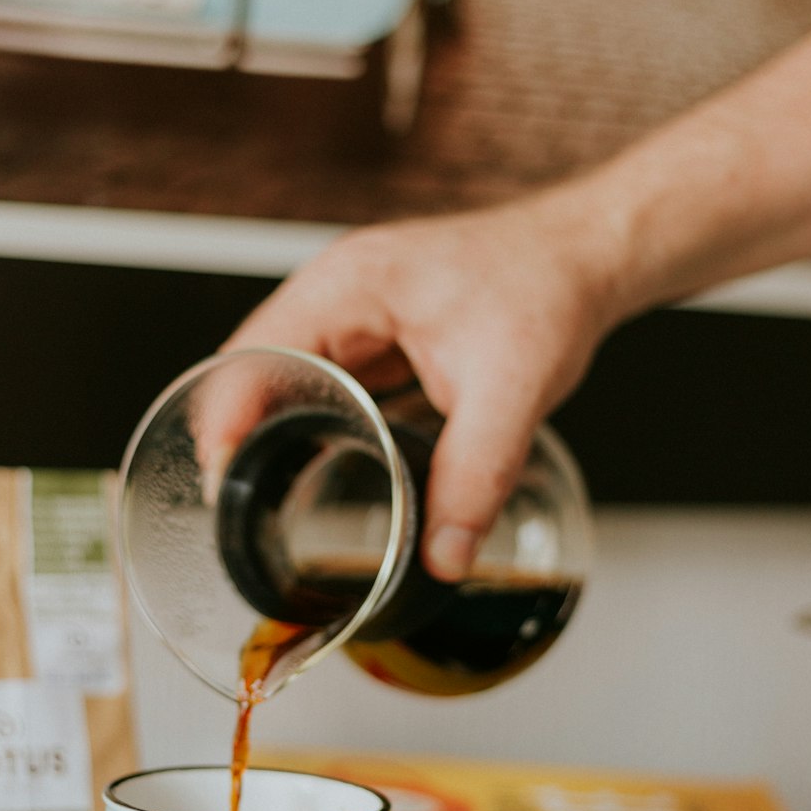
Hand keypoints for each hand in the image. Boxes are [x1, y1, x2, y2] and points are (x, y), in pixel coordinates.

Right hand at [220, 189, 622, 579]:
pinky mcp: (376, 336)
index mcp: (350, 285)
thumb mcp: (513, 389)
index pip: (256, 352)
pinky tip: (318, 466)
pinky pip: (326, 383)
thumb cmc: (548, 288)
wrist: (586, 257)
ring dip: (275, 430)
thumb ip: (476, 475)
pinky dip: (315, 423)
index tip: (224, 479)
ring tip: (266, 497)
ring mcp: (354, 313)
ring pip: (288, 378)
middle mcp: (339, 293)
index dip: (228, 417)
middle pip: (258, 368)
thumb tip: (444, 554)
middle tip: (240, 506)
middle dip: (244, 434)